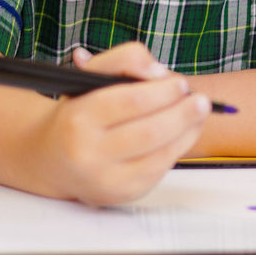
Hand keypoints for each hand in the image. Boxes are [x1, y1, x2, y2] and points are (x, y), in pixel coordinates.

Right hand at [40, 42, 208, 206]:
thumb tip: (159, 72)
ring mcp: (105, 178)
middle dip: (182, 114)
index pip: (130, 102)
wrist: (54, 160)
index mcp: (78, 118)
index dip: (162, 92)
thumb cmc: (80, 113)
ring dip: (187, 132)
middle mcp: (88, 152)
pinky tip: (185, 133)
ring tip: (199, 113)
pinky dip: (178, 149)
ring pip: (159, 155)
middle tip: (201, 100)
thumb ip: (125, 59)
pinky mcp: (122, 194)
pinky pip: (159, 170)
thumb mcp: (92, 76)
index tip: (181, 83)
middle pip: (150, 131)